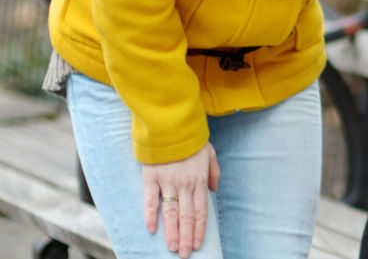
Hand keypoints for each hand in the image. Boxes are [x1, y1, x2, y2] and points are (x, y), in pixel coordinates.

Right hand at [142, 142, 219, 257]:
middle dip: (187, 237)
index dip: (200, 229)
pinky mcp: (151, 177)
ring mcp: (168, 182)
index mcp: (200, 180)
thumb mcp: (210, 153)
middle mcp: (185, 184)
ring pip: (171, 212)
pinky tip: (151, 230)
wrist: (172, 124)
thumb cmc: (192, 139)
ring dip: (172, 232)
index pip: (201, 211)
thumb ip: (214, 173)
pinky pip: (151, 200)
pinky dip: (151, 215)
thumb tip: (214, 191)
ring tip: (174, 248)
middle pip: (187, 216)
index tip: (198, 244)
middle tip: (185, 254)